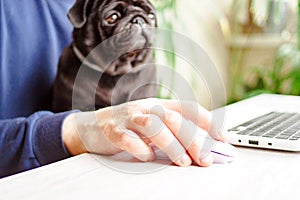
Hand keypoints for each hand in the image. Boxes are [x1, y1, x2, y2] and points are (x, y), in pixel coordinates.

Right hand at [62, 98, 226, 166]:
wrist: (92, 126)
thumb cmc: (128, 127)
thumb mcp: (153, 126)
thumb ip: (174, 134)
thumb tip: (202, 148)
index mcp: (158, 105)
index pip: (188, 108)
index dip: (207, 122)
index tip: (223, 138)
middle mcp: (145, 108)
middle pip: (174, 118)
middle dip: (193, 139)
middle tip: (204, 159)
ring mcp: (128, 117)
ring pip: (154, 124)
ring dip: (171, 145)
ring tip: (182, 162)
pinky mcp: (112, 130)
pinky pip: (127, 137)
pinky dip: (140, 148)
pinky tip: (148, 157)